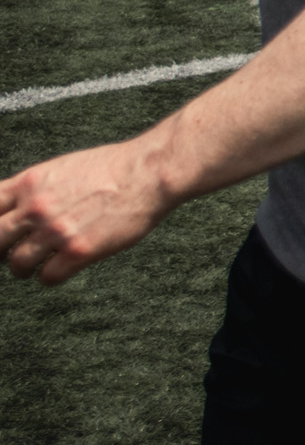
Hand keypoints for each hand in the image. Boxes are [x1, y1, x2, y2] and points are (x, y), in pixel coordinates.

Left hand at [0, 141, 173, 285]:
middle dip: (0, 250)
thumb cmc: (113, 167)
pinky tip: (60, 269)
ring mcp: (56, 231)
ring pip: (17, 264)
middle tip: (9, 253)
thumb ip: (34, 187)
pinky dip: (50, 277)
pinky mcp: (78, 252)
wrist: (150, 173)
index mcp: (30, 183)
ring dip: (23, 268)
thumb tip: (16, 205)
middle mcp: (36, 208)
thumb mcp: (62, 167)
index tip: (2, 234)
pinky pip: (47, 278)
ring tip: (35, 266)